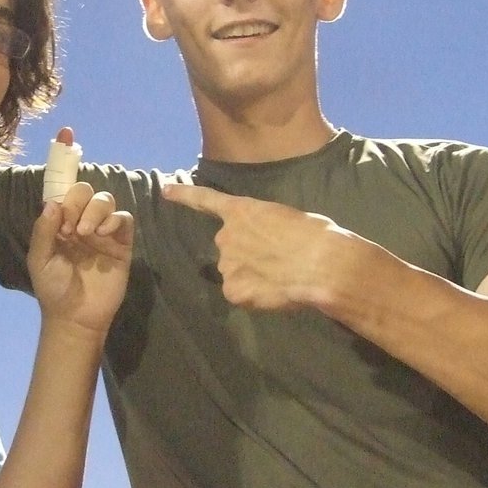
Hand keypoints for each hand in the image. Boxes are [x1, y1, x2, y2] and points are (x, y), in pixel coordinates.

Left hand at [27, 180, 133, 333]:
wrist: (76, 317)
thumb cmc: (54, 289)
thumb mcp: (39, 260)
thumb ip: (43, 231)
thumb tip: (52, 203)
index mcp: (60, 225)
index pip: (65, 196)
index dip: (64, 202)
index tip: (61, 225)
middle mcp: (82, 224)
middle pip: (87, 193)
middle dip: (80, 202)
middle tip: (73, 228)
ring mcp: (103, 233)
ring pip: (106, 201)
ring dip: (96, 210)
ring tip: (87, 232)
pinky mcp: (121, 245)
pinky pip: (124, 219)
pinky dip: (115, 219)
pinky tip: (103, 234)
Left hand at [162, 182, 358, 311]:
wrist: (322, 264)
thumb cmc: (316, 235)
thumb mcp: (287, 220)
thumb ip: (265, 229)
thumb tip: (267, 248)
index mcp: (242, 211)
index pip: (205, 200)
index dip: (184, 195)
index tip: (164, 191)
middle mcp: (226, 236)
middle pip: (230, 248)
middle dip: (247, 255)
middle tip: (277, 260)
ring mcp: (227, 265)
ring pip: (235, 273)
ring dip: (252, 276)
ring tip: (281, 277)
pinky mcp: (233, 291)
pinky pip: (240, 295)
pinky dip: (254, 297)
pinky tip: (275, 292)